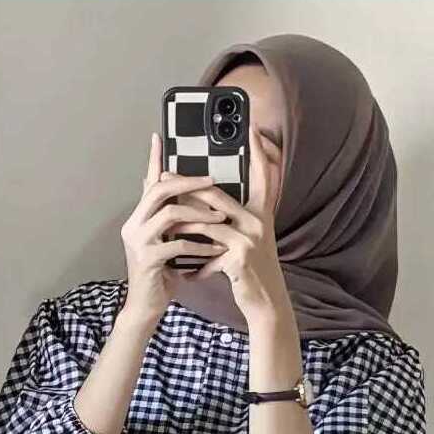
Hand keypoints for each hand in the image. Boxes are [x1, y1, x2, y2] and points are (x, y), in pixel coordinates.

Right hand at [119, 132, 229, 324]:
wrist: (146, 307)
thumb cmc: (160, 275)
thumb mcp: (165, 242)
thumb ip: (169, 220)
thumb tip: (180, 200)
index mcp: (138, 218)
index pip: (147, 182)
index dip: (154, 159)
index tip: (158, 136)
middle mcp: (133, 225)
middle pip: (159, 190)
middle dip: (188, 182)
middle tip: (212, 180)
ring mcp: (138, 242)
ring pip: (170, 213)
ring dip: (199, 213)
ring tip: (221, 217)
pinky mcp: (149, 260)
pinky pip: (178, 244)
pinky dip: (201, 244)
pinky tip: (217, 248)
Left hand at [169, 126, 291, 327]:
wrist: (268, 304)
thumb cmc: (253, 273)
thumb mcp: (248, 242)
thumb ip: (233, 222)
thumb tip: (209, 204)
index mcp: (261, 214)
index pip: (265, 176)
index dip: (261, 152)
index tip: (254, 129)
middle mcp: (258, 222)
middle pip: (216, 195)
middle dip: (187, 185)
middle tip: (165, 174)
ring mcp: (249, 240)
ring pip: (205, 223)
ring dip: (182, 224)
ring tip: (165, 223)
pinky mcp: (239, 259)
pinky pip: (207, 255)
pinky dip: (194, 265)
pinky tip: (186, 274)